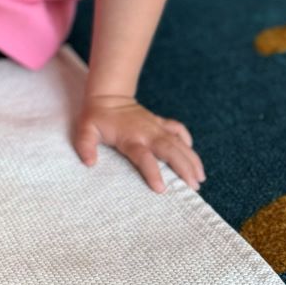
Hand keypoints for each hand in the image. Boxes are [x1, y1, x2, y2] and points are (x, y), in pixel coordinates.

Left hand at [73, 94, 204, 193]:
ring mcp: (156, 127)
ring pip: (179, 143)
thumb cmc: (96, 117)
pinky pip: (178, 130)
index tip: (162, 189)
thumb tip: (89, 163)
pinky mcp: (160, 123)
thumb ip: (85, 146)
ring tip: (200, 178)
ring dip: (191, 160)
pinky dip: (187, 141)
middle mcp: (147, 133)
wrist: (108, 96)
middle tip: (194, 186)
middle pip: (170, 151)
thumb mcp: (85, 130)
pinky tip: (192, 156)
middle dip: (184, 168)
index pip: (144, 157)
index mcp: (130, 138)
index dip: (153, 172)